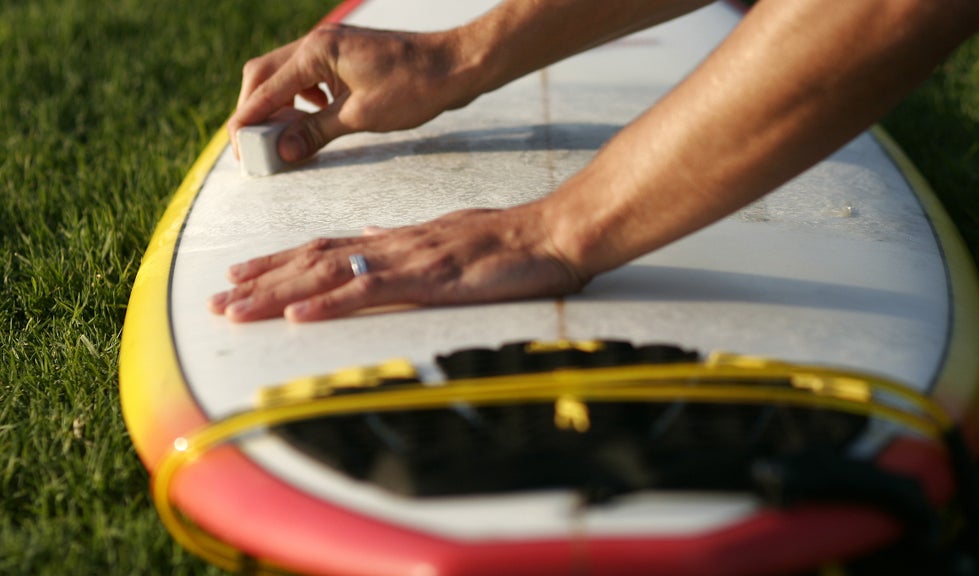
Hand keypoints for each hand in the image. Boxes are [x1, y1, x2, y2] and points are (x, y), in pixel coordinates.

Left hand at [207, 206, 586, 321]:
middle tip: (216, 299)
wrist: (551, 235)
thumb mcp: (448, 239)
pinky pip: (368, 291)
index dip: (280, 262)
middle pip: (312, 260)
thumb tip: (368, 239)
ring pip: (328, 274)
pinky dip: (328, 303)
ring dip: (277, 294)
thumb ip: (404, 241)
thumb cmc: (509, 243)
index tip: (243, 274)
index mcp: (397, 240)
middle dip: (262, 281)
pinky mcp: (428, 279)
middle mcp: (391, 245)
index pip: (326, 248)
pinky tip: (296, 316)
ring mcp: (407, 260)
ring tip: (234, 308)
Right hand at [227, 24, 475, 162]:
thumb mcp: (360, 116)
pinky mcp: (345, 55)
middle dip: (255, 110)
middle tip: (254, 145)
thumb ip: (316, 131)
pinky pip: (309, 75)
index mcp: (316, 51)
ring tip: (280, 137)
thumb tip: (282, 151)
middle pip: (265, 74)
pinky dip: (302, 98)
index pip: (266, 89)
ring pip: (286, 75)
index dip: (248, 121)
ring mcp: (332, 45)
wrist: (456, 65)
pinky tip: (313, 118)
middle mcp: (318, 41)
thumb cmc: (414, 87)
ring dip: (278, 104)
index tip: (238, 149)